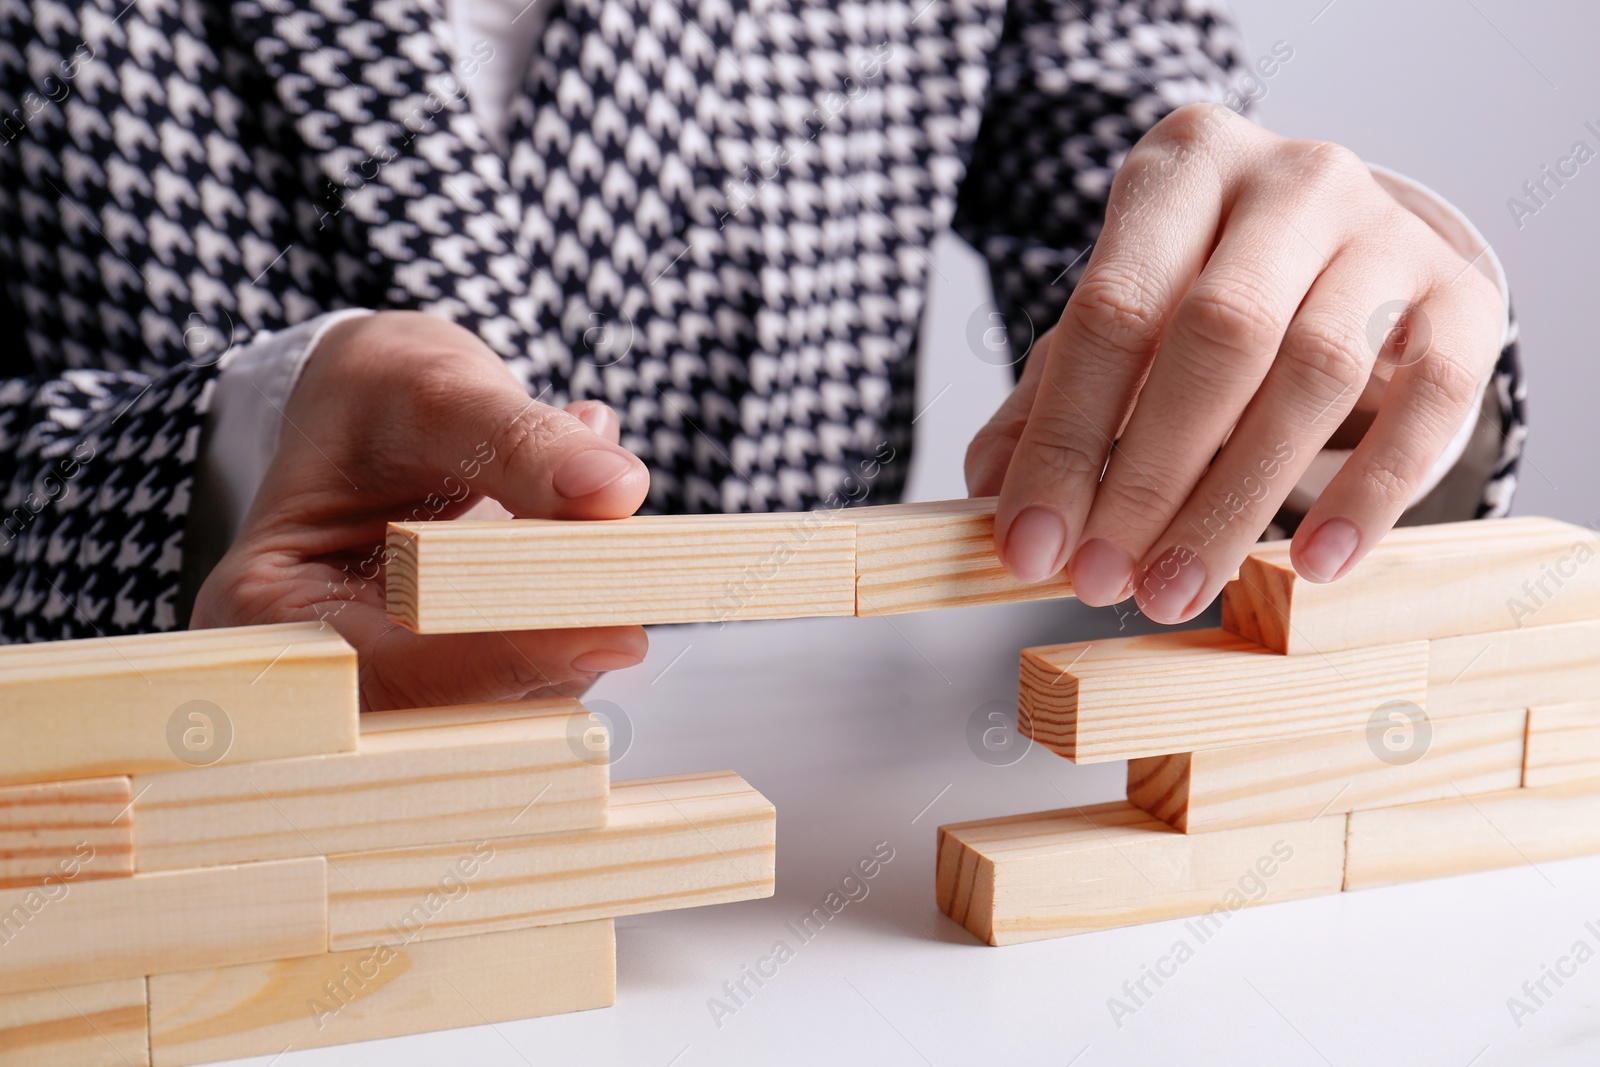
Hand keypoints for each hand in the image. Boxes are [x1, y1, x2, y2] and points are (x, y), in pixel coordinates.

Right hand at [192, 311, 650, 709]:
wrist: (384, 411)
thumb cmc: (378, 399)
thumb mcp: (433, 389)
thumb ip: (518, 438)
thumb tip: (611, 488)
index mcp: (264, 614)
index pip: (387, 672)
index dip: (502, 656)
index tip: (606, 628)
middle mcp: (321, 675)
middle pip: (450, 713)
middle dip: (551, 655)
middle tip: (633, 596)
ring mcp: (394, 689)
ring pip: (508, 712)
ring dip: (575, 640)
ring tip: (596, 536)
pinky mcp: (463, 687)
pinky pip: (535, 688)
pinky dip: (579, 629)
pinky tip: (587, 556)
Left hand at [966, 104, 1502, 622]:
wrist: (1337, 247)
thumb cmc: (1200, 292)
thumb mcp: (1115, 324)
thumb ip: (1047, 403)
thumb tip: (993, 495)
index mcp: (1183, 166)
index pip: (1112, 312)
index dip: (1064, 440)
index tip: (1032, 544)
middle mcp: (1291, 179)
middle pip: (1219, 337)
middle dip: (1149, 478)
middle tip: (1105, 580)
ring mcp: (1388, 229)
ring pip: (1318, 372)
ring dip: (1236, 503)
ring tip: (1178, 589)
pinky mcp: (1463, 295)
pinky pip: (1432, 399)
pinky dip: (1371, 492)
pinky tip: (1311, 563)